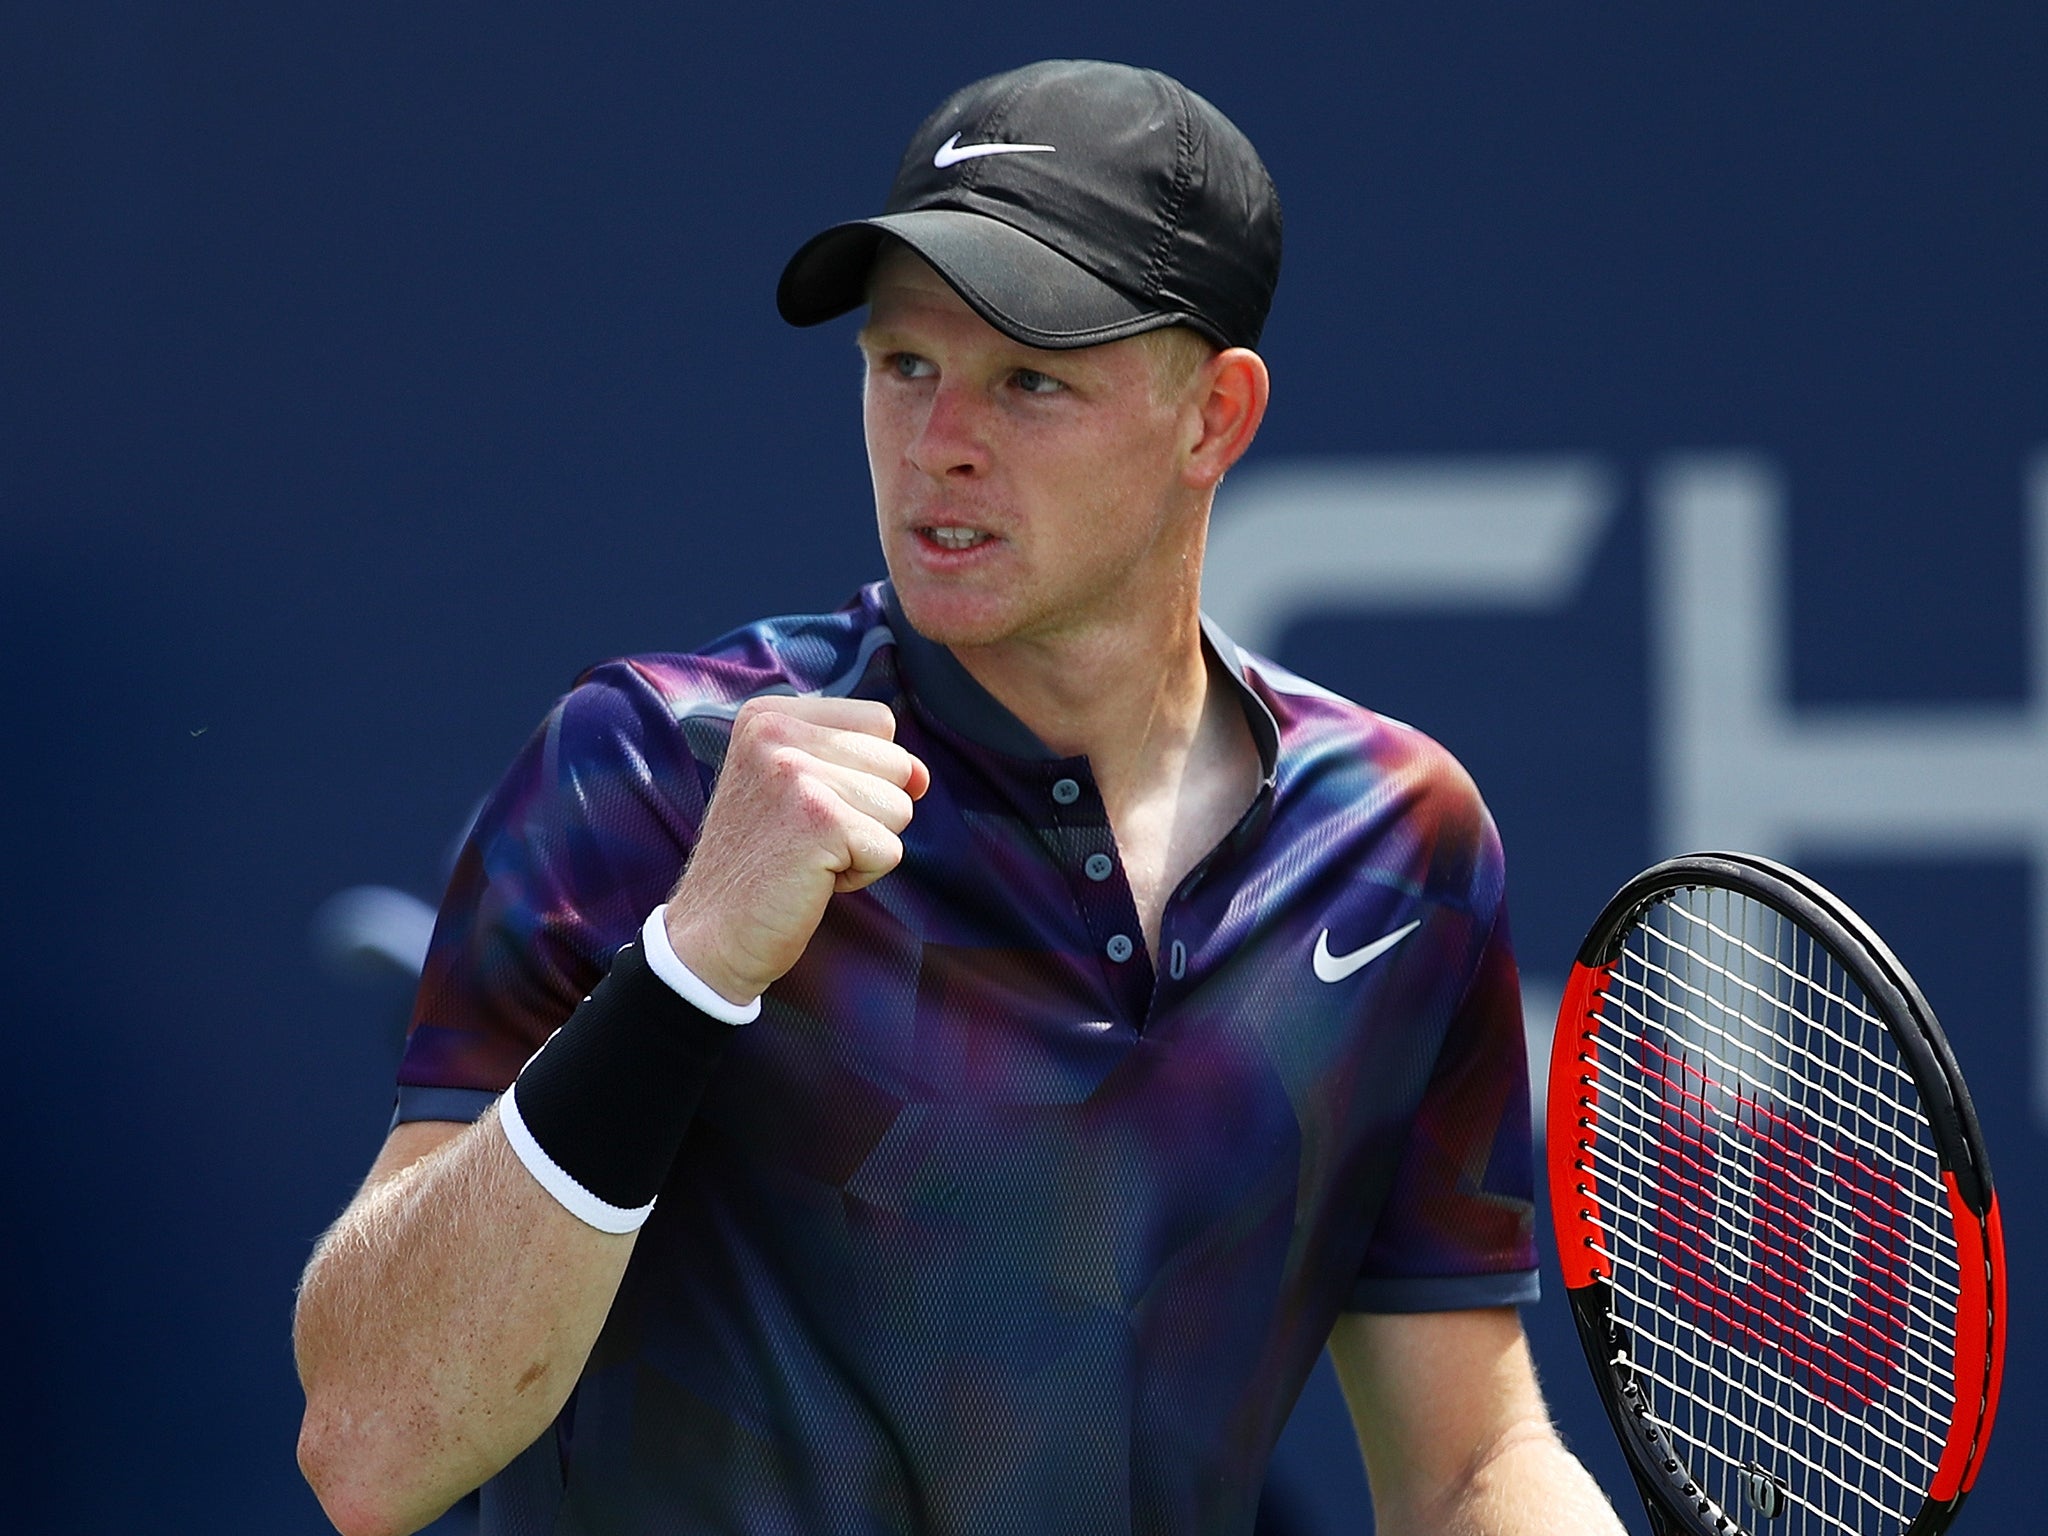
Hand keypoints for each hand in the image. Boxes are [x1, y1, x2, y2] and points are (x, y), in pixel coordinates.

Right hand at [664, 695, 928, 1004]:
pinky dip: (861, 875)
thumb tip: (922, 777)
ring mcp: (796, 773)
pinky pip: (890, 849)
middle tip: (805, 838)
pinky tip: (810, 877)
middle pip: (896, 762)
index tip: (808, 808)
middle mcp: (776, 731)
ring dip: (865, 844)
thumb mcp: (799, 788)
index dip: (865, 775)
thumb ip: (862, 764)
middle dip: (869, 812)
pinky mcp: (820, 821)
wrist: (710, 935)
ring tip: (807, 856)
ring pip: (900, 806)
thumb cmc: (762, 863)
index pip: (879, 722)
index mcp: (768, 714)